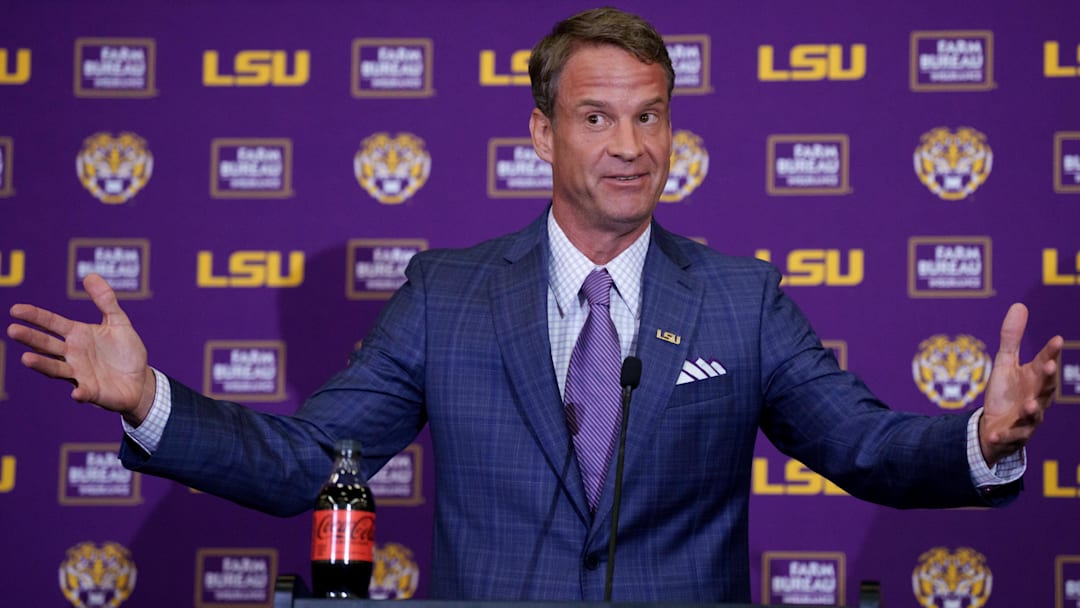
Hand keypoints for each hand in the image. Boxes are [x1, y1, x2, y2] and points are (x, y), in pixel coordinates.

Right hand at [7, 273, 155, 425]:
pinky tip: (76, 393)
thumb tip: (89, 275)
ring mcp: (80, 374)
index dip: (35, 316)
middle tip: (13, 330)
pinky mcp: (92, 392)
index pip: (52, 323)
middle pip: (47, 345)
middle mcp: (73, 354)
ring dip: (42, 364)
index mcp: (78, 335)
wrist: (140, 380)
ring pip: (56, 369)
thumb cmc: (126, 351)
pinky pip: (84, 392)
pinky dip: (79, 393)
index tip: (15, 310)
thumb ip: (105, 300)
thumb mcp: (118, 322)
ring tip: (26, 358)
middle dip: (31, 338)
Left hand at [979, 303, 1063, 465]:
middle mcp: (1036, 398)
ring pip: (1034, 415)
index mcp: (1035, 379)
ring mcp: (1027, 419)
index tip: (1056, 339)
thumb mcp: (1005, 363)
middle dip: (1048, 378)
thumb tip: (1019, 305)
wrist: (994, 425)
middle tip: (1048, 366)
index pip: (1045, 363)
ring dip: (1033, 410)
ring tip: (1030, 404)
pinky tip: (993, 433)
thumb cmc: (1006, 392)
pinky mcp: (1013, 435)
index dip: (1051, 353)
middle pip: (1045, 388)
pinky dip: (1003, 436)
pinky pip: (1009, 436)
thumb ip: (1012, 338)